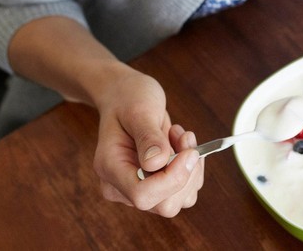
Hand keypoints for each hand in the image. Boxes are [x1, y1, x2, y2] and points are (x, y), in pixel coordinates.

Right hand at [92, 70, 203, 215]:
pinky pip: (186, 190)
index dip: (172, 178)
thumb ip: (148, 137)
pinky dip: (192, 167)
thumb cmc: (128, 99)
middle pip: (165, 204)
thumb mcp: (139, 110)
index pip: (142, 195)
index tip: (189, 151)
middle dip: (186, 172)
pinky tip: (180, 143)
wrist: (124, 97)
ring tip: (180, 135)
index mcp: (110, 169)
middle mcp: (122, 187)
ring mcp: (140, 189)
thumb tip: (157, 163)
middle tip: (185, 137)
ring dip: (191, 167)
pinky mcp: (157, 186)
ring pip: (180, 200)